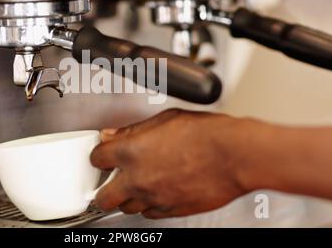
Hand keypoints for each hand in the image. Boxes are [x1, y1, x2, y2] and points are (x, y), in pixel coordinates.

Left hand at [91, 109, 250, 218]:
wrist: (234, 155)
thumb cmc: (205, 134)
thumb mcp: (164, 119)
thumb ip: (134, 130)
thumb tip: (115, 134)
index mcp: (130, 151)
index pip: (97, 157)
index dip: (99, 155)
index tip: (104, 154)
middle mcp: (137, 178)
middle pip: (103, 197)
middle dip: (102, 190)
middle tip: (108, 182)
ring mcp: (153, 197)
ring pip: (126, 208)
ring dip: (127, 198)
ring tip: (136, 185)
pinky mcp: (171, 210)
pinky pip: (150, 213)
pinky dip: (149, 205)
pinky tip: (157, 192)